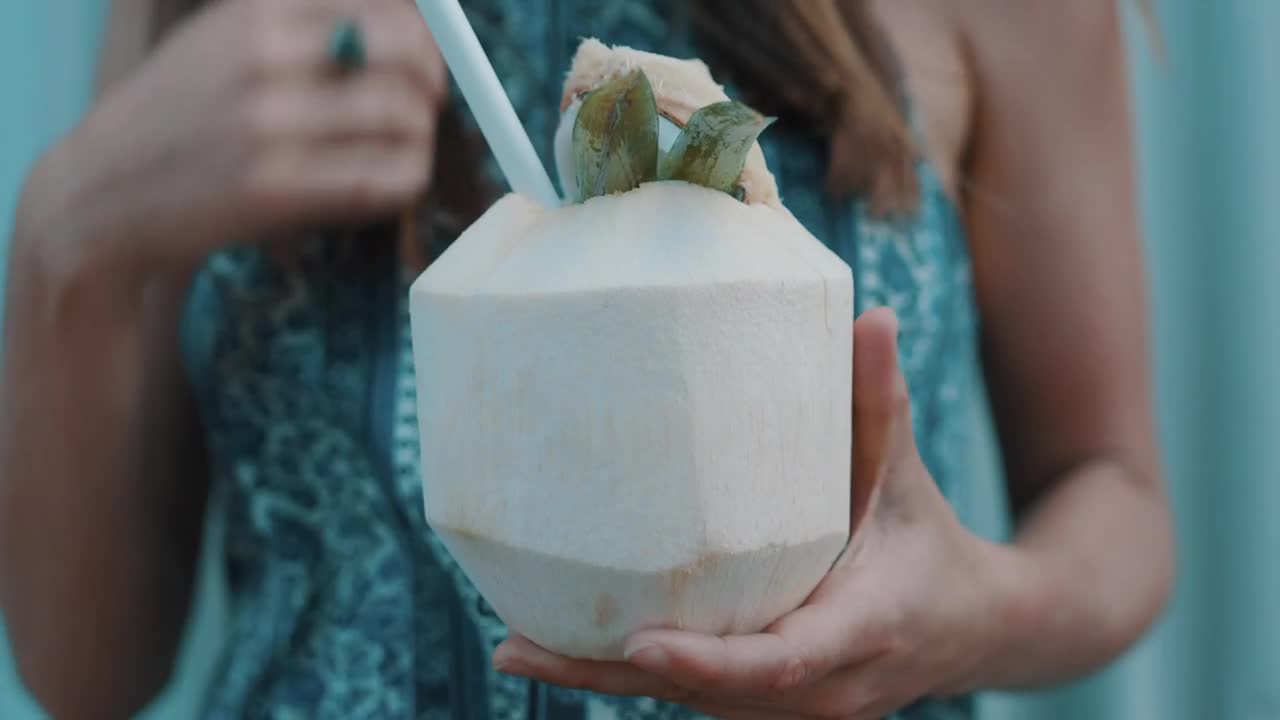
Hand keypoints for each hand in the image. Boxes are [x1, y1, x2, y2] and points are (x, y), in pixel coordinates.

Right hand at [48, 0, 444, 275]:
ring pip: (403, 121)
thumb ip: (304, 28)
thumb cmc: (179, 120)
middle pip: (405, 58)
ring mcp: (268, 126)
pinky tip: (388, 185)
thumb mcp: (223, 44)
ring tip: (404, 153)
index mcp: (255, 14)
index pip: (384, 9)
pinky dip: (404, 182)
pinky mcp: (274, 190)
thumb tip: (407, 27)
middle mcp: (262, 60)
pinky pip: (383, 180)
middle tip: (427, 110)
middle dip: (431, 88)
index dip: (425, 40)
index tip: (425, 65)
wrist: (99, 196)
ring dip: (420, 140)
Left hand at [492, 308, 1021, 718]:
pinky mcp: (772, 708)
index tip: (640, 641)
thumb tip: (869, 316)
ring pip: (694, 704)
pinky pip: (699, 698)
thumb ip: (881, 404)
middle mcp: (823, 688)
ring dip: (607, 682)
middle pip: (708, 695)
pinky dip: (637, 677)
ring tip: (519, 647)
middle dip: (612, 677)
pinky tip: (568, 647)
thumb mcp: (904, 475)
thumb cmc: (927, 540)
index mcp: (859, 630)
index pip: (779, 661)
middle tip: (517, 648)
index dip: (710, 659)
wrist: (972, 628)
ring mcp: (796, 710)